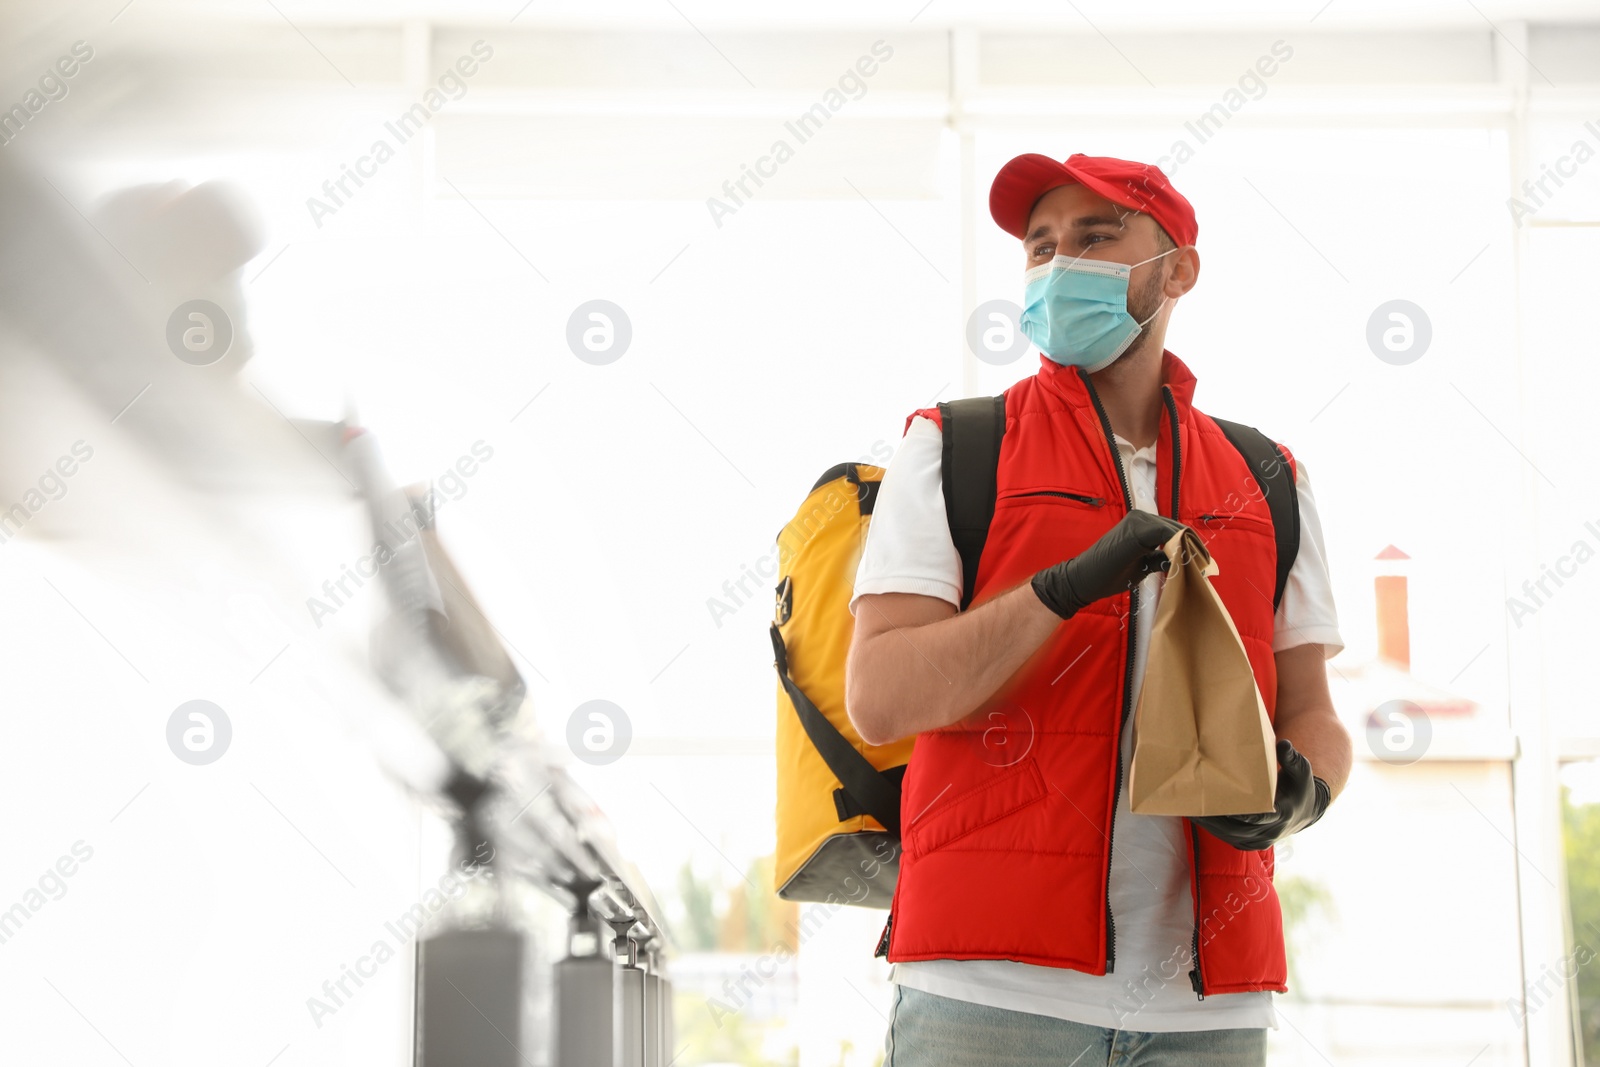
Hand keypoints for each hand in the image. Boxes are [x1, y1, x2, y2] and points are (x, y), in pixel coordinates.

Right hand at [1030, 510, 1197, 620]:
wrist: (1083, 579)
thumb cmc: (1109, 574)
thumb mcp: (1143, 565)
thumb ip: (1162, 559)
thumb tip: (1184, 561)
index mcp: (1141, 524)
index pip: (1175, 530)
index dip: (1192, 544)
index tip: (1205, 562)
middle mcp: (1140, 517)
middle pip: (1177, 528)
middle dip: (1193, 546)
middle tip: (1208, 566)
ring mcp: (1137, 521)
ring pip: (1173, 530)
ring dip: (1188, 547)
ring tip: (1200, 566)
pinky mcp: (1135, 529)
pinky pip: (1165, 534)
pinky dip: (1178, 547)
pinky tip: (1185, 562)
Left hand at [1192, 738, 1330, 850]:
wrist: (1303, 812)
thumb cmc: (1299, 787)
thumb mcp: (1300, 771)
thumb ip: (1291, 758)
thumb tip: (1284, 744)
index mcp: (1283, 814)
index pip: (1260, 817)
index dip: (1242, 813)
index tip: (1224, 806)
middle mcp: (1271, 832)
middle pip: (1238, 828)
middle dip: (1217, 817)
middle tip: (1196, 803)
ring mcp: (1259, 841)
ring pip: (1230, 835)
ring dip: (1210, 824)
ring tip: (1190, 810)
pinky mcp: (1250, 844)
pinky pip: (1228, 838)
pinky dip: (1213, 829)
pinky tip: (1197, 817)